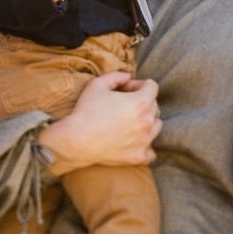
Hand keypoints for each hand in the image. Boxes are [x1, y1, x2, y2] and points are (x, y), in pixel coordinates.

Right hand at [38, 71, 159, 171]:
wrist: (76, 141)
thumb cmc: (86, 111)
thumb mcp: (98, 84)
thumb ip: (117, 76)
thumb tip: (127, 76)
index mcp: (141, 102)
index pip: (152, 86)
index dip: (138, 84)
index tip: (125, 90)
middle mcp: (148, 122)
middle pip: (153, 106)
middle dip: (140, 102)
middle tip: (122, 106)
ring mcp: (145, 141)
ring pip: (156, 127)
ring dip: (146, 122)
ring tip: (128, 123)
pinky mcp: (139, 157)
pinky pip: (151, 151)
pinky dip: (144, 146)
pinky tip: (132, 142)